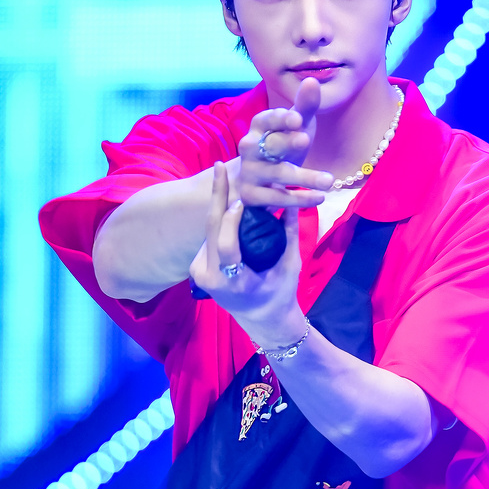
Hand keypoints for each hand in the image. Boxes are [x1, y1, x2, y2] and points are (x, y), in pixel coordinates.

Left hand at [189, 162, 306, 344]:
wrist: (263, 321)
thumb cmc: (281, 295)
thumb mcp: (290, 265)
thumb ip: (289, 233)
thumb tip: (292, 200)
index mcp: (232, 282)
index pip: (226, 245)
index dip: (232, 219)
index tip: (243, 198)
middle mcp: (209, 277)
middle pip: (210, 230)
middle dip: (216, 196)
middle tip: (219, 167)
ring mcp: (198, 272)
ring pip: (207, 231)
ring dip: (218, 204)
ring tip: (223, 175)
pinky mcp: (196, 267)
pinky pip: (208, 237)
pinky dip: (218, 217)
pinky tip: (224, 197)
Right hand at [238, 78, 333, 208]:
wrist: (254, 181)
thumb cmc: (280, 147)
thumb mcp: (296, 126)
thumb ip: (304, 106)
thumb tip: (312, 80)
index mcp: (259, 126)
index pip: (266, 119)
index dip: (280, 119)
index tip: (297, 118)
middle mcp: (250, 148)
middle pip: (270, 145)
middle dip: (286, 142)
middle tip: (305, 139)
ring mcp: (250, 173)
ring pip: (276, 174)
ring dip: (303, 177)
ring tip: (329, 181)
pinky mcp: (252, 196)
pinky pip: (276, 198)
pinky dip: (298, 199)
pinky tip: (319, 197)